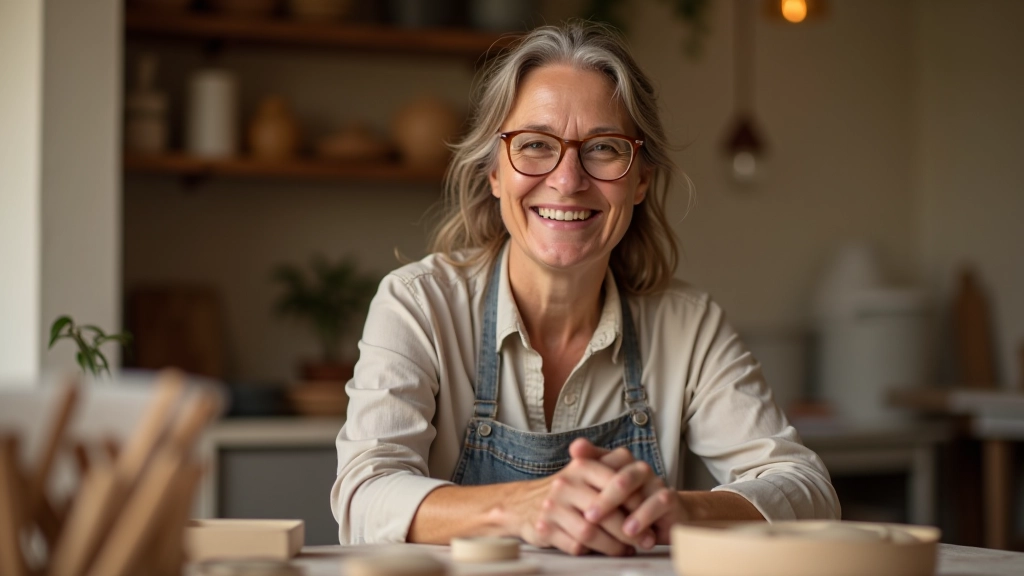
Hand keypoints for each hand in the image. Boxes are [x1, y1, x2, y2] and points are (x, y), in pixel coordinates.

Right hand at [502, 452, 653, 555]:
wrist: (522, 504)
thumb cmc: (566, 490)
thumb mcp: (585, 470)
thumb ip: (613, 467)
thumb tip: (645, 472)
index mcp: (581, 466)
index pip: (616, 484)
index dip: (636, 503)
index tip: (650, 517)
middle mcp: (565, 484)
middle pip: (606, 512)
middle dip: (630, 531)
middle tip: (646, 541)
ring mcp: (552, 507)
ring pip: (590, 532)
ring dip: (613, 546)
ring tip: (627, 549)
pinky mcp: (543, 528)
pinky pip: (574, 546)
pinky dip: (593, 553)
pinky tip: (604, 552)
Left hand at [571, 439, 686, 546]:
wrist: (666, 521)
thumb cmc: (628, 508)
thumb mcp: (605, 495)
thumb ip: (590, 474)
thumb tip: (574, 446)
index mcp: (621, 462)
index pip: (602, 460)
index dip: (586, 472)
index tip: (567, 486)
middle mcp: (638, 468)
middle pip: (619, 475)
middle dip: (603, 498)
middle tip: (588, 516)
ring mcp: (655, 481)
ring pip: (638, 486)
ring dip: (621, 507)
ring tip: (606, 526)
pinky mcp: (670, 498)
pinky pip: (658, 502)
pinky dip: (643, 517)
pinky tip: (630, 531)